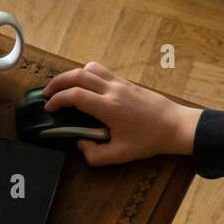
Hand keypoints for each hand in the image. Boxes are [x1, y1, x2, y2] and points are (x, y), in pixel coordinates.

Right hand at [42, 61, 201, 165]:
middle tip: (47, 93)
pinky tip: (85, 86)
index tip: (49, 108)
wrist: (175, 126)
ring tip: (64, 87)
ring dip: (72, 75)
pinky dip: (87, 74)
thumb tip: (80, 144)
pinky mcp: (127, 82)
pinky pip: (102, 71)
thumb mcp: (120, 155)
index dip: (57, 99)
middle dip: (58, 82)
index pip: (75, 95)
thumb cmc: (150, 140)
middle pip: (77, 75)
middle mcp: (113, 90)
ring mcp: (120, 83)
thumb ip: (95, 155)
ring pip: (90, 68)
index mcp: (109, 107)